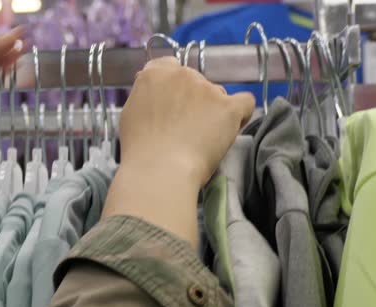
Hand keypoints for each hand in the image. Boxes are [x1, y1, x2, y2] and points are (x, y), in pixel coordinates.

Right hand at [118, 56, 254, 189]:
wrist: (159, 170)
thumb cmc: (139, 150)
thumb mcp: (130, 114)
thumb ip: (145, 97)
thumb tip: (155, 95)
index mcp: (155, 74)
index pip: (169, 67)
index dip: (173, 88)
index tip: (172, 107)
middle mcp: (182, 74)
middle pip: (196, 82)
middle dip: (193, 101)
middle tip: (185, 129)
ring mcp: (208, 89)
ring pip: (218, 96)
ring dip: (213, 111)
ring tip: (203, 139)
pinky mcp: (228, 106)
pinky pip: (245, 103)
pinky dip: (240, 115)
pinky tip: (230, 129)